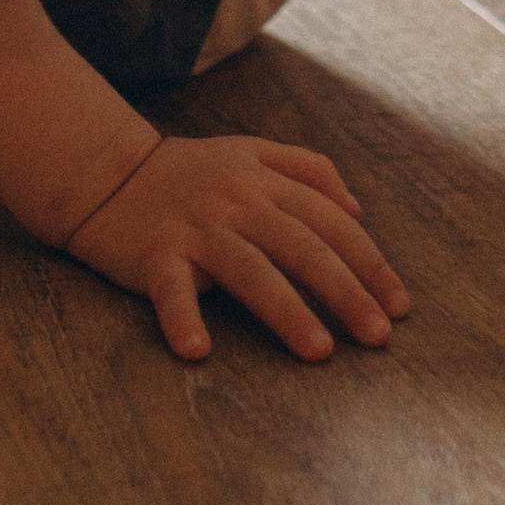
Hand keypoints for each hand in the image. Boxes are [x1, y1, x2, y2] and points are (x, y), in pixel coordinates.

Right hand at [68, 133, 409, 361]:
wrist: (106, 171)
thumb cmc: (189, 172)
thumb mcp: (252, 153)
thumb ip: (308, 171)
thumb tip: (358, 211)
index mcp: (265, 181)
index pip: (331, 223)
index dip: (369, 263)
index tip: (398, 305)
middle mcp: (237, 202)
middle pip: (302, 246)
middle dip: (345, 291)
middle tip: (378, 336)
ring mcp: (196, 229)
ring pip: (251, 270)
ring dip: (287, 311)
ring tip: (318, 351)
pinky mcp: (155, 254)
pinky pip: (171, 289)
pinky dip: (182, 318)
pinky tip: (196, 350)